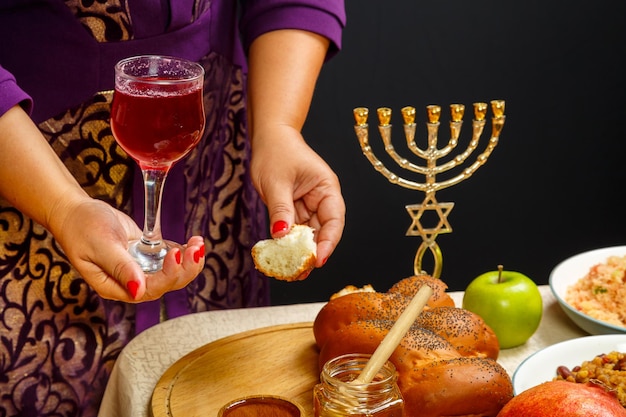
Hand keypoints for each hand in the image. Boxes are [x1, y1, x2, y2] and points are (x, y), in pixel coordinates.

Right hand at [49, 198, 203, 301]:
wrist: (77, 213)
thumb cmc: (82, 228)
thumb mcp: (101, 246)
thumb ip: (120, 266)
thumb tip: (139, 290)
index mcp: (115, 287)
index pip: (149, 290)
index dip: (167, 275)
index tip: (175, 254)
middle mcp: (131, 282)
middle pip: (166, 284)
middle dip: (185, 269)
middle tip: (196, 248)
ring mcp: (141, 269)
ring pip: (172, 274)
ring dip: (189, 261)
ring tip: (198, 243)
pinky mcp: (148, 255)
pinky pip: (171, 259)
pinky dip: (184, 252)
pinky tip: (193, 242)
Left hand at [250, 125, 344, 267]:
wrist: (268, 138)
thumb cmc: (276, 152)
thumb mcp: (276, 182)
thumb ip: (281, 210)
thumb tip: (282, 235)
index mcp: (327, 188)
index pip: (334, 220)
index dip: (328, 242)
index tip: (318, 259)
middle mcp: (322, 199)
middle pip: (323, 231)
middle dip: (314, 252)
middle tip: (301, 272)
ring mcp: (309, 205)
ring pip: (309, 234)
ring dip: (301, 251)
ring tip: (292, 271)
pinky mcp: (295, 209)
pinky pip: (295, 230)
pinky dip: (289, 243)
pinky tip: (283, 257)